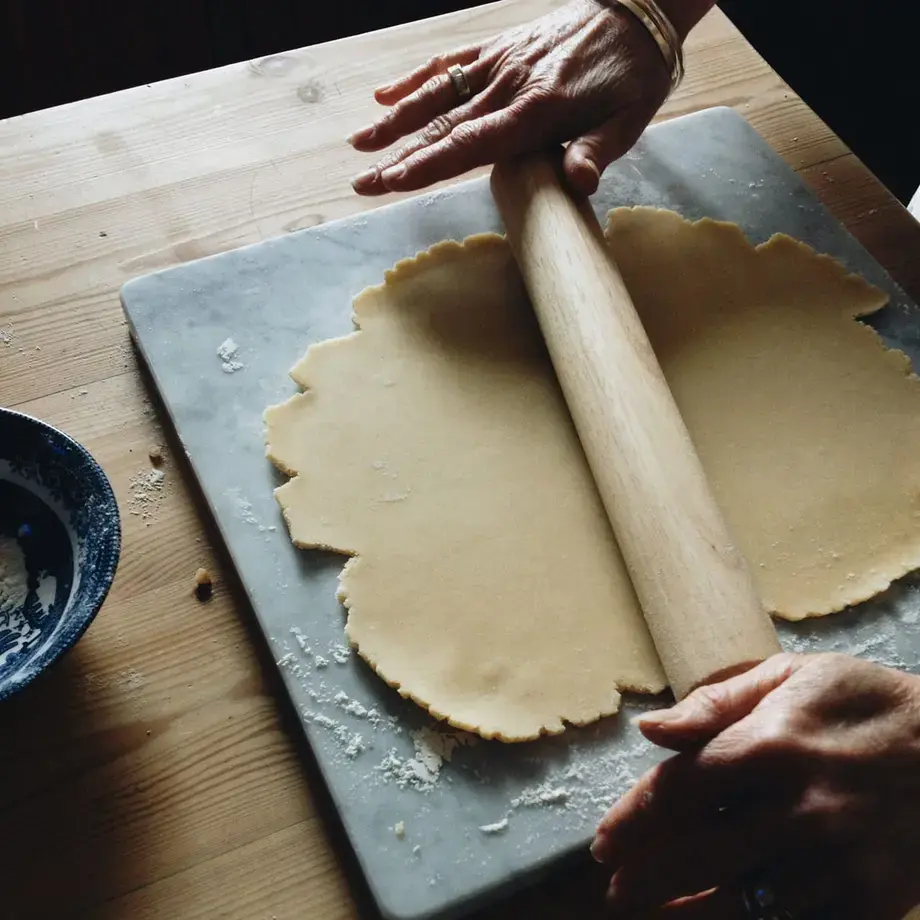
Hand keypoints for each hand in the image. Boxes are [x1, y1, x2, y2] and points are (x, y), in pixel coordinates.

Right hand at [347, 0, 674, 196]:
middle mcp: (509, 85)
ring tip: (361, 144)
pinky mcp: (500, 47)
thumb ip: (597, 151)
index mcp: (537, 109)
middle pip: (443, 126)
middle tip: (363, 182)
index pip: (471, 143)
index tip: (393, 182)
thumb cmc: (634, 73)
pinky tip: (385, 93)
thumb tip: (578, 184)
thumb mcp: (628, 119)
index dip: (429, 165)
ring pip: (437, 95)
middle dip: (399, 157)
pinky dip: (416, 78)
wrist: (640, 9)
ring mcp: (500, 63)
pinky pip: (451, 63)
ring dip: (395, 120)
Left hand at [592, 653, 919, 918]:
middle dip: (645, 875)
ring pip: (741, 901)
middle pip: (697, 853)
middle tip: (616, 887)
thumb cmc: (865, 704)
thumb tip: (649, 730)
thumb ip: (714, 704)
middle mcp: (798, 807)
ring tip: (654, 912)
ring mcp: (837, 860)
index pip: (678, 790)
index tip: (604, 842)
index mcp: (770, 744)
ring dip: (687, 911)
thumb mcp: (791, 675)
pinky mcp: (871, 899)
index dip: (632, 820)